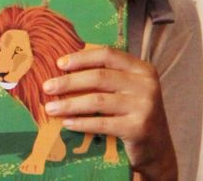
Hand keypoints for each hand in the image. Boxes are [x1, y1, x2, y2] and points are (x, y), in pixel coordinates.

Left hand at [41, 47, 177, 179]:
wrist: (156, 148)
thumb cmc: (133, 113)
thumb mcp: (126, 90)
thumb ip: (106, 76)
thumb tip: (62, 68)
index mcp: (142, 69)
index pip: (107, 55)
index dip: (81, 58)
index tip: (59, 64)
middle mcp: (146, 85)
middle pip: (99, 77)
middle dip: (69, 82)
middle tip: (47, 87)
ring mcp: (145, 106)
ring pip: (97, 100)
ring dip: (69, 104)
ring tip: (51, 108)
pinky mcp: (139, 128)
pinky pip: (102, 123)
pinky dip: (81, 122)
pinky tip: (67, 123)